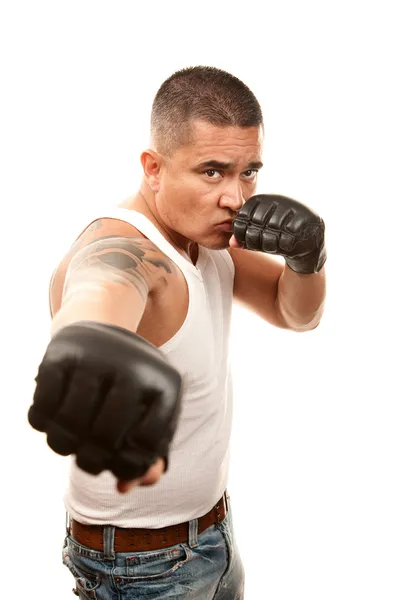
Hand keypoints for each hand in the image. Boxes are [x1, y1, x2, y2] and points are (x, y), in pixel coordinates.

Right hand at [28, 321, 181, 487]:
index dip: (130, 465)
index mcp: (166, 383)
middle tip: (88, 461)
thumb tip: (126, 485)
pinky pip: (43, 406)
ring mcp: (97, 357)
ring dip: (64, 445)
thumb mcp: (150, 412)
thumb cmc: (130, 384)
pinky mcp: (62, 353)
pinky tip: (52, 419)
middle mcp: (133, 366)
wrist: (102, 330)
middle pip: (106, 437)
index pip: (149, 445)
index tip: (119, 461)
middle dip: (92, 461)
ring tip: (68, 444)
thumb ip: (147, 454)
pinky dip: (42, 421)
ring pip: (70, 424)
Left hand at [231, 194, 325, 273]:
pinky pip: (287, 239)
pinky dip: (283, 247)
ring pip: (271, 233)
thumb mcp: (258, 237)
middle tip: (261, 246)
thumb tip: (231, 243)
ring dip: (269, 246)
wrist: (307, 244)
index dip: (240, 231)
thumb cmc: (278, 238)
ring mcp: (295, 208)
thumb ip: (244, 238)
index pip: (245, 213)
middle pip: (257, 224)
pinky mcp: (307, 220)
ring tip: (274, 247)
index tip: (245, 241)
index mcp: (265, 198)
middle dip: (255, 240)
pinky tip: (287, 247)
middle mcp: (279, 199)